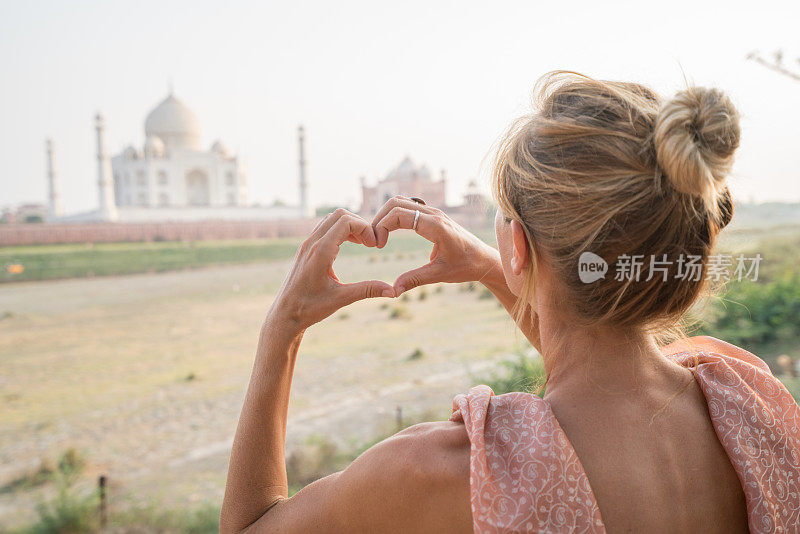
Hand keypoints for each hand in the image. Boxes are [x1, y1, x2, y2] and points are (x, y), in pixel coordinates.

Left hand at [269, 209, 393, 330]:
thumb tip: (393, 291)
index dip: (365, 229)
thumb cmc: (310, 308)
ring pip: (331, 219)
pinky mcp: (306, 249)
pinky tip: (349, 246)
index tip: (374, 246)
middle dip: (359, 224)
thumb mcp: (341, 299)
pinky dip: (340, 231)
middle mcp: (311, 243)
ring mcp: (307, 244)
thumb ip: (367, 290)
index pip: (346, 221)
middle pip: (339, 215)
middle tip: (371, 243)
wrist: (285, 315)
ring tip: (363, 243)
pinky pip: (325, 228)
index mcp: (320, 252)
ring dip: (349, 226)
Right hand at [371, 197, 501, 294]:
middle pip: (395, 203)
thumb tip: (392, 290)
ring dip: (386, 216)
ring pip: (401, 202)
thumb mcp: (439, 275)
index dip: (381, 226)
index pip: (398, 214)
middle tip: (374, 241)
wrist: (485, 260)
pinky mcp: (433, 216)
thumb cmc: (466, 266)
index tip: (377, 246)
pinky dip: (394, 216)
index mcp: (435, 226)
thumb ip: (414, 280)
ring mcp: (434, 212)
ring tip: (379, 237)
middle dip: (379, 219)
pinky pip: (408, 207)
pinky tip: (390, 233)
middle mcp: (433, 214)